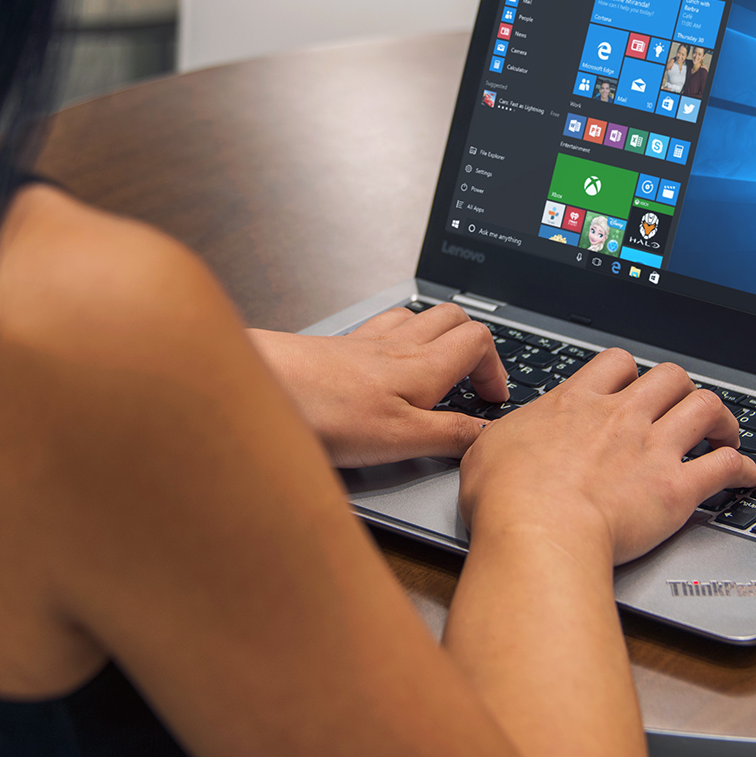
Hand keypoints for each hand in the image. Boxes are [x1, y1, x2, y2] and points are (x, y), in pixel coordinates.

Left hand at [247, 304, 508, 467]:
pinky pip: (379, 327)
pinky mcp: (335, 347)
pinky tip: (383, 360)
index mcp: (422, 366)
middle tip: (472, 382)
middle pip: (452, 317)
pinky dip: (396, 336)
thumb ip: (448, 435)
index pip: (478, 341)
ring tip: (436, 367)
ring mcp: (364, 342)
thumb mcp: (399, 439)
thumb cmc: (325, 412)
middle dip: (473, 343)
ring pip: (415, 317)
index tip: (491, 401)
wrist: (260, 383)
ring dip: (436, 335)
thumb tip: (488, 435)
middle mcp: (397, 345)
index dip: (495, 368)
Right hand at [458, 351, 755, 564]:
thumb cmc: (506, 498)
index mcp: (576, 403)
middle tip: (681, 406)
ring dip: (721, 417)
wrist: (538, 531)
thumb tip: (494, 441)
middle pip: (669, 376)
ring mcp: (653, 449)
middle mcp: (621, 416)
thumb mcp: (487, 452)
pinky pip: (725, 466)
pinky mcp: (677, 488)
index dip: (630, 372)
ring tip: (724, 431)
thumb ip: (502, 438)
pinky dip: (743, 468)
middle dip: (680, 388)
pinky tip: (747, 476)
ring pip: (705, 407)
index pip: (616, 363)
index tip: (632, 386)